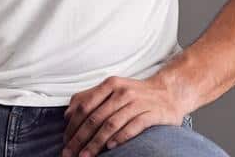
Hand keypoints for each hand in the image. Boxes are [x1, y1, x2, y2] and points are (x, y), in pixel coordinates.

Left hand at [61, 74, 184, 155]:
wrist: (168, 92)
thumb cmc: (135, 94)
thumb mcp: (112, 90)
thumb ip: (90, 99)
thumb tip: (67, 115)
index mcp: (110, 85)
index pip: (85, 105)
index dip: (73, 125)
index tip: (65, 141)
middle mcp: (122, 92)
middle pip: (96, 117)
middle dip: (80, 138)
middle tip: (70, 153)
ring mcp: (137, 102)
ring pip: (112, 124)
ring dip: (96, 142)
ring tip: (86, 156)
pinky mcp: (152, 113)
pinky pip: (134, 126)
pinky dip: (121, 137)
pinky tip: (111, 148)